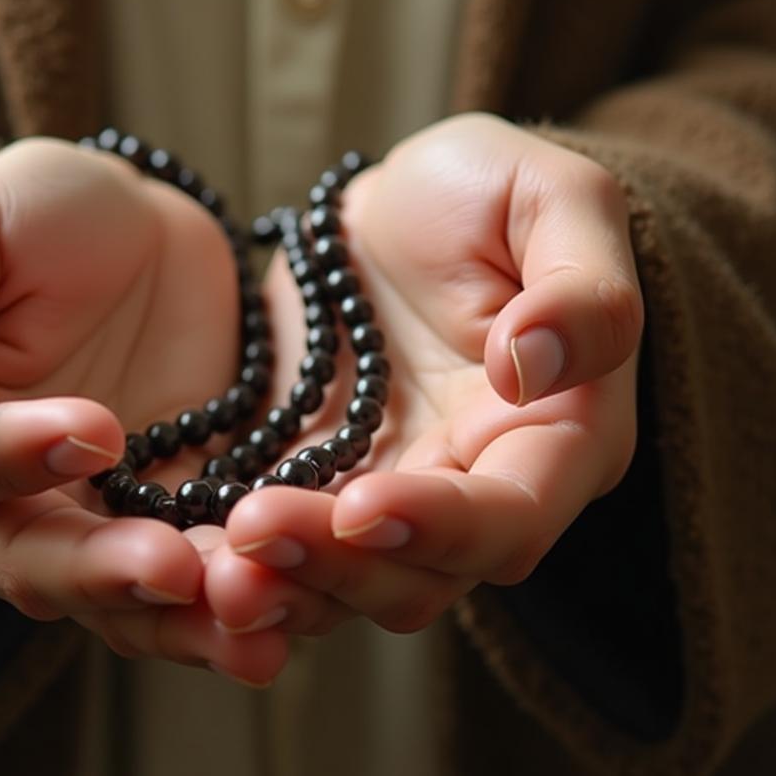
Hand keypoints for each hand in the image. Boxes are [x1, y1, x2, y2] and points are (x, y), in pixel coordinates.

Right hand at [0, 137, 285, 683]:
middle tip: (172, 567)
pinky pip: (194, 575)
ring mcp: (88, 518)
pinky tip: (287, 607)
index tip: (92, 429)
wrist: (139, 228)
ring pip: (115, 598)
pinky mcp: (170, 516)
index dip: (2, 468)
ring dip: (177, 617)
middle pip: (25, 568)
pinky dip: (233, 597)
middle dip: (99, 573)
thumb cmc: (35, 216)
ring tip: (248, 617)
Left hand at [205, 113, 642, 634]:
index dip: (444, 527)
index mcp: (557, 435)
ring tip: (215, 562)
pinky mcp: (322, 479)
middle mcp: (478, 485)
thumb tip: (535, 366)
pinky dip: (250, 560)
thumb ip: (582, 288)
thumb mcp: (554, 201)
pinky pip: (288, 543)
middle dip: (343, 568)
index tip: (364, 503)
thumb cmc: (491, 193)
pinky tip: (193, 550)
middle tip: (256, 532)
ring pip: (350, 580)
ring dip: (287, 581)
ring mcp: (395, 490)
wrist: (400, 208)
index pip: (511, 517)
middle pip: (422, 575)